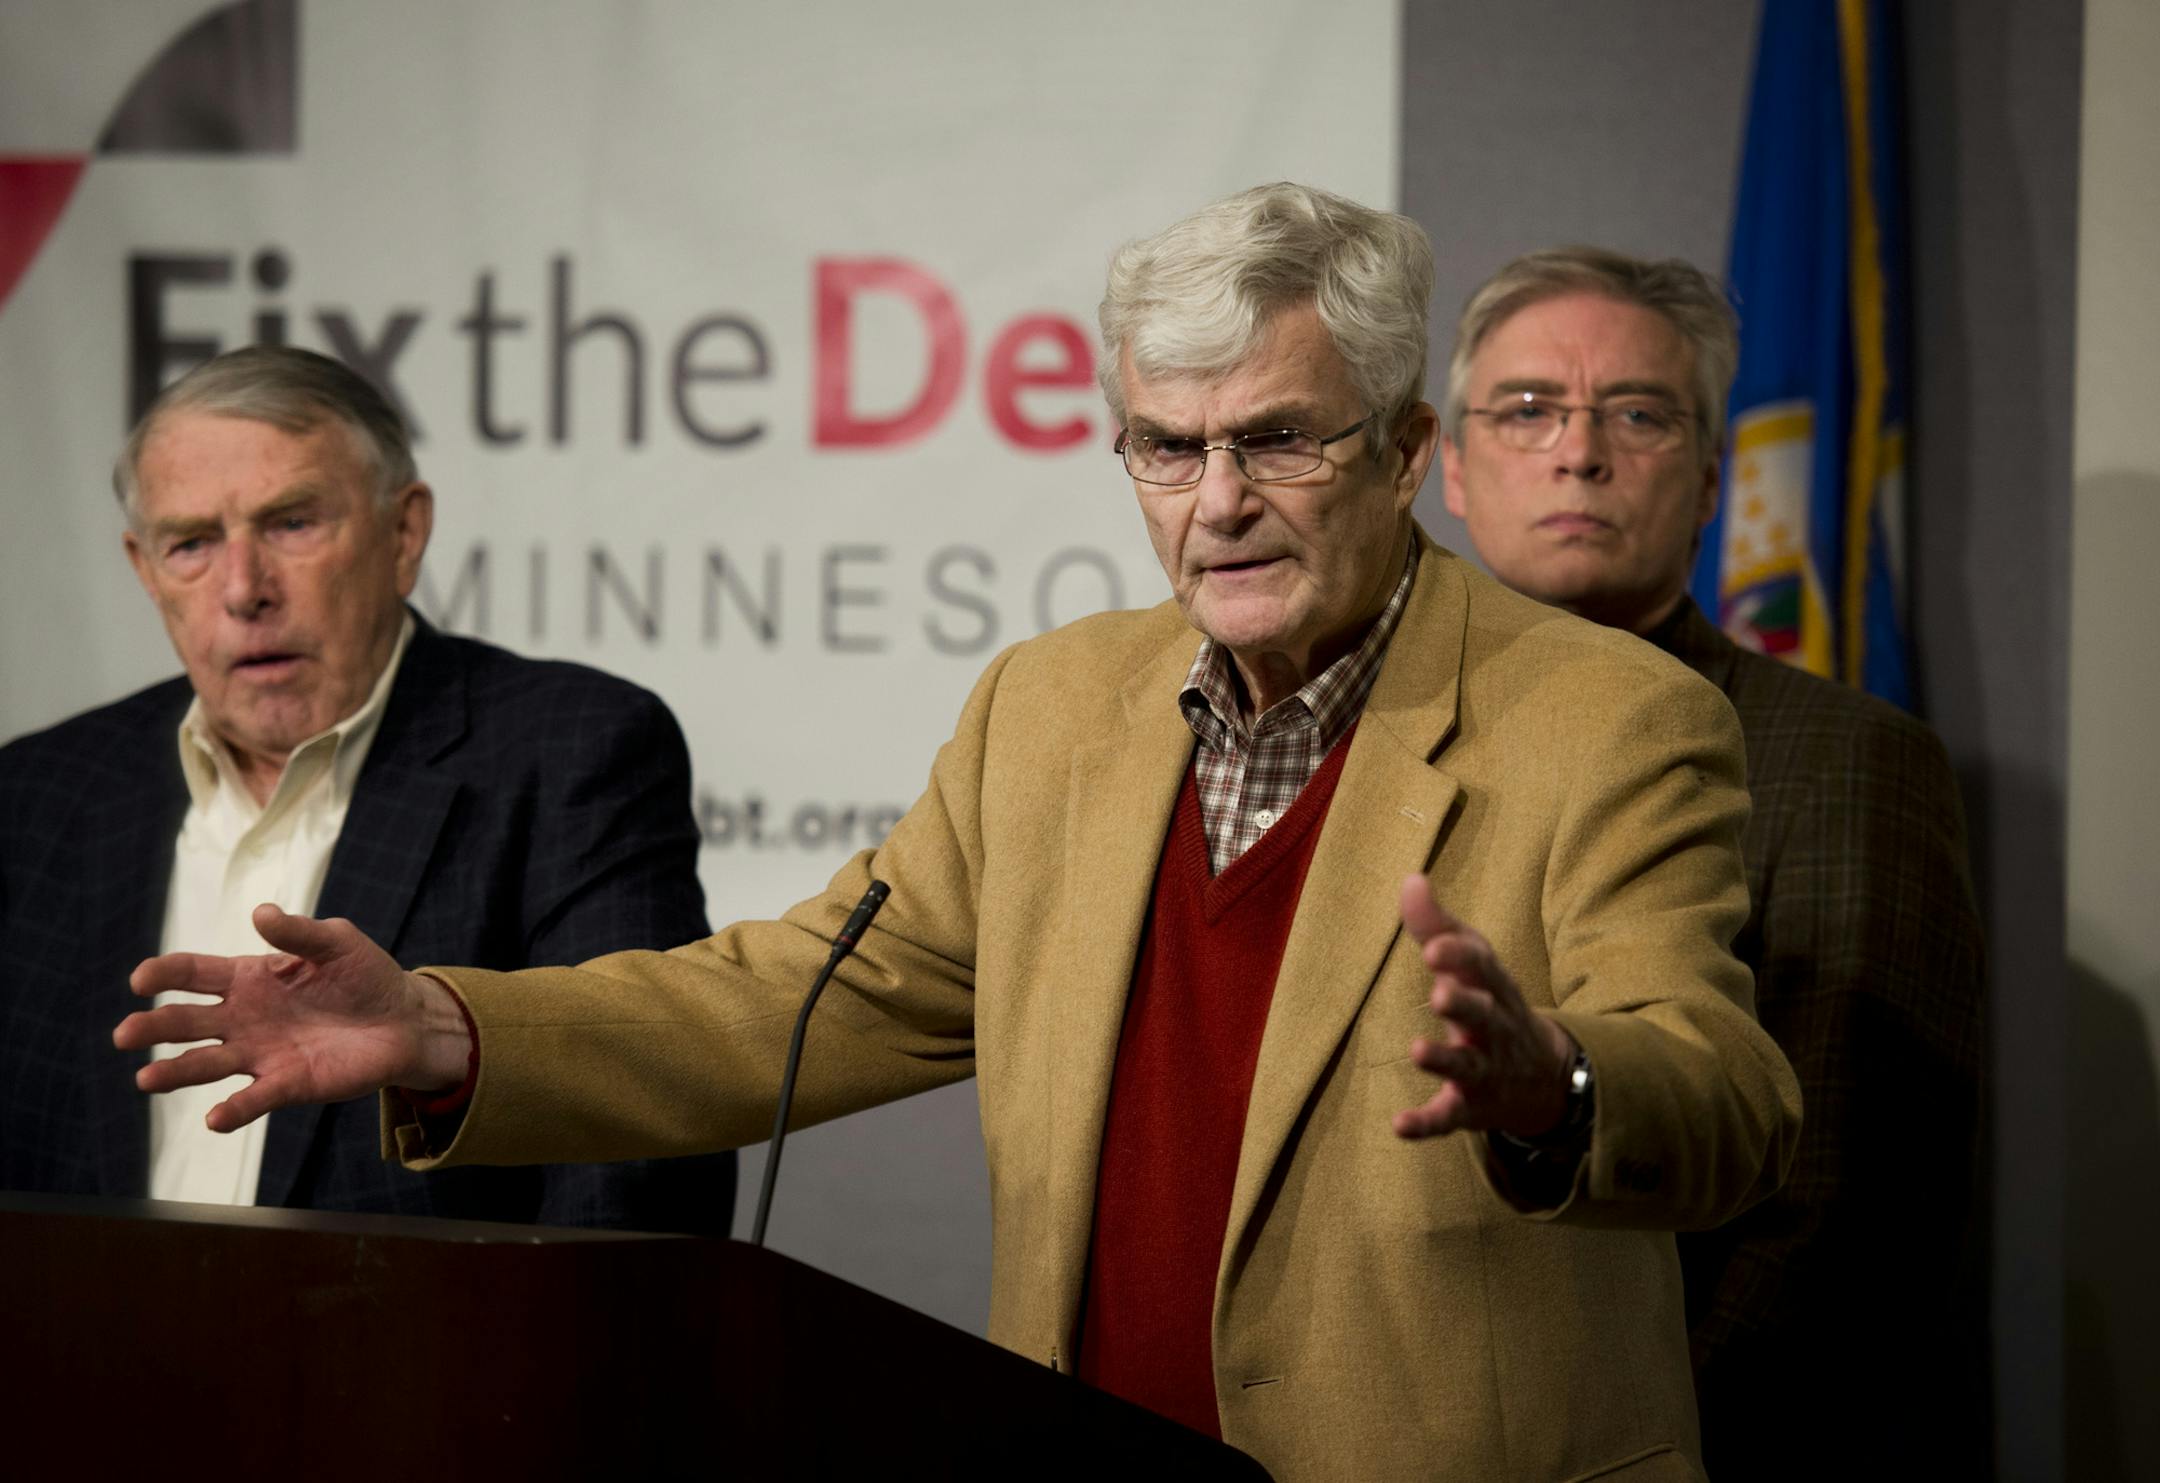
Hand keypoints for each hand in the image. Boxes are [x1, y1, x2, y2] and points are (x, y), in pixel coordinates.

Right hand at [113, 904, 471, 1132]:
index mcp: (249, 978)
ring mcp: (261, 1053)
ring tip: (147, 1079)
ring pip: (205, 1065)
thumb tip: (261, 913)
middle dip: (153, 1027)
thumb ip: (299, 932)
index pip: (193, 974)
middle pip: (186, 1023)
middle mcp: (244, 1018)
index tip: (140, 981)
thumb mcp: (337, 942)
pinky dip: (233, 1109)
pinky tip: (214, 1120)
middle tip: (125, 1034)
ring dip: (175, 1072)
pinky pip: (253, 1099)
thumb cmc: (365, 976)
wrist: (405, 1019)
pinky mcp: (287, 1084)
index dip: (164, 975)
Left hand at [1392, 875, 1573, 1140]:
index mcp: (1494, 989)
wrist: (1544, 1078)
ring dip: (1444, 1059)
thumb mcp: (1473, 964)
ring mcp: (1486, 1070)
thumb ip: (1438, 926)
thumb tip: (1410, 879)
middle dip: (1464, 1004)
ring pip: (1468, 1065)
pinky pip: (1450, 1117)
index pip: (1483, 967)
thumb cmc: (1491, 1003)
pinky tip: (1399, 1126)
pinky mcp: (1471, 1106)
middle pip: (1484, 1015)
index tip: (1432, 946)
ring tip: (1416, 1052)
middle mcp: (1495, 1029)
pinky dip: (1427, 1123)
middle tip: (1439, 993)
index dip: (1459, 955)